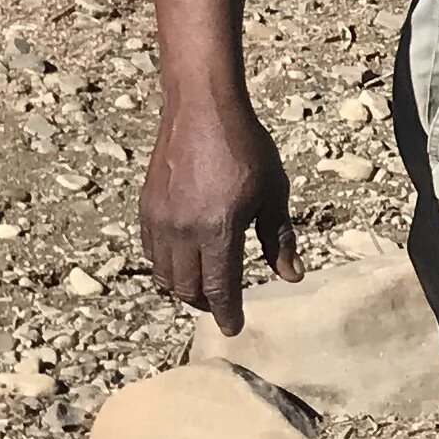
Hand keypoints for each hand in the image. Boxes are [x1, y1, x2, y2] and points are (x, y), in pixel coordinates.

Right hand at [141, 91, 298, 327]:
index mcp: (218, 230)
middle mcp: (183, 231)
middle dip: (205, 303)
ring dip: (183, 287)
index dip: (228, 313)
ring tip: (204, 286)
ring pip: (164, 274)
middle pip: (187, 288)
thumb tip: (292, 277)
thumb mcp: (274, 192)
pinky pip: (151, 252)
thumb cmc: (246, 147)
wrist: (202, 109)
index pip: (220, 288)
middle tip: (222, 306)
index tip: (235, 328)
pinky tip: (183, 260)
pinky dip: (165, 266)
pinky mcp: (146, 208)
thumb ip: (280, 239)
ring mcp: (160, 220)